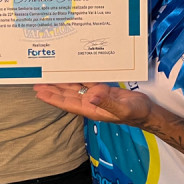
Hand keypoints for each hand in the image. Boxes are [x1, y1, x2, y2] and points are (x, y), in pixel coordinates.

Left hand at [33, 82, 152, 126]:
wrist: (146, 111)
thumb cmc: (135, 112)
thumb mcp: (122, 108)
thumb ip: (106, 102)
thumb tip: (90, 96)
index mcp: (91, 108)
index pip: (68, 103)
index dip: (53, 98)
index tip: (39, 92)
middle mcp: (90, 102)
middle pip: (66, 95)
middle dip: (52, 89)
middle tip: (37, 82)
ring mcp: (96, 95)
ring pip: (74, 87)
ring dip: (61, 83)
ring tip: (48, 75)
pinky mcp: (102, 89)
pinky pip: (86, 81)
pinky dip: (77, 76)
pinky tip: (70, 71)